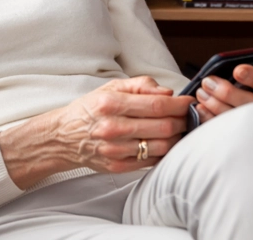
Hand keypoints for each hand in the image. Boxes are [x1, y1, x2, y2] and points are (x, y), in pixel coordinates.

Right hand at [0, 76, 193, 187]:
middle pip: (163, 127)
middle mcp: (112, 128)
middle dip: (183, 121)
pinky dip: (164, 152)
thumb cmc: (89, 110)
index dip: (180, 104)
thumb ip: (140, 85)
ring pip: (162, 146)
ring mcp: (116, 150)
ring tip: (179, 130)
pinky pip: (152, 161)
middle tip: (188, 116)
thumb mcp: (109, 88)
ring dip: (177, 138)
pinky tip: (165, 143)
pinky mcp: (118, 166)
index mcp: (110, 104)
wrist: (63, 137)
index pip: (157, 105)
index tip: (190, 102)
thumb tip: (168, 92)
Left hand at [193, 43, 252, 124]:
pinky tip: (200, 107)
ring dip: (215, 103)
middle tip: (208, 81)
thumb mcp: (250, 73)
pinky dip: (208, 117)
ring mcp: (251, 127)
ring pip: (236, 118)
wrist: (230, 110)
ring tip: (201, 91)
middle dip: (228, 92)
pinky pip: (222, 130)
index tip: (237, 69)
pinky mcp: (234, 137)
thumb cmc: (242, 87)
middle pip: (252, 104)